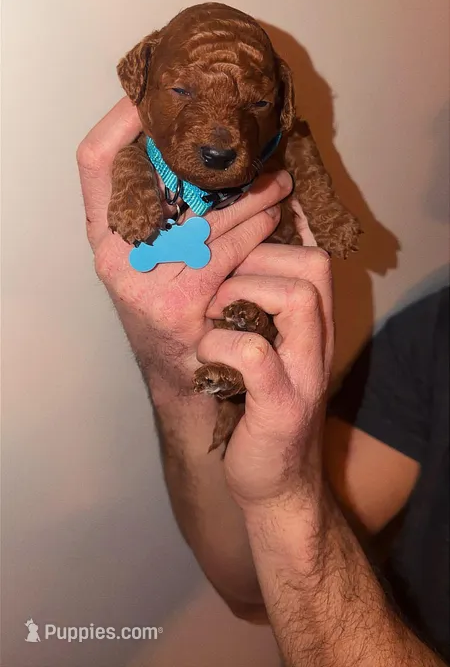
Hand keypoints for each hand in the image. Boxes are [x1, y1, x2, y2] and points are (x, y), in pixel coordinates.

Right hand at [76, 97, 293, 400]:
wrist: (182, 372)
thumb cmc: (171, 301)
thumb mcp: (152, 254)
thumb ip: (161, 210)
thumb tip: (203, 149)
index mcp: (103, 233)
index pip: (95, 161)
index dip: (120, 120)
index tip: (153, 94)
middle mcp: (114, 255)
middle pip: (166, 182)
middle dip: (215, 157)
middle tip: (255, 144)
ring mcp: (144, 280)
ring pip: (208, 215)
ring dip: (253, 194)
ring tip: (279, 183)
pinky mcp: (180, 302)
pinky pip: (229, 249)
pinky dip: (259, 229)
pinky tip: (275, 219)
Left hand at [198, 241, 333, 507]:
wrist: (276, 483)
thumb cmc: (256, 405)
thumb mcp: (265, 346)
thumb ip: (259, 305)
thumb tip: (227, 250)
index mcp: (314, 322)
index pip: (313, 253)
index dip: (271, 234)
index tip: (229, 241)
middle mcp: (319, 341)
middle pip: (313, 264)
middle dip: (254, 257)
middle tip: (217, 284)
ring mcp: (305, 373)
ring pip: (296, 297)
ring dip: (239, 294)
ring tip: (211, 316)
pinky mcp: (282, 406)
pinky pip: (255, 353)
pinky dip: (221, 345)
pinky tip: (205, 356)